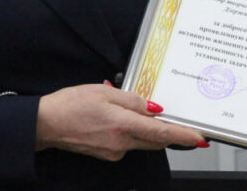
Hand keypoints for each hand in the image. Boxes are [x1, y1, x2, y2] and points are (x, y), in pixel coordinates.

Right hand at [36, 83, 206, 160]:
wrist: (46, 124)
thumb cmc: (70, 105)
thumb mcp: (103, 92)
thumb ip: (132, 99)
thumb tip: (153, 108)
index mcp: (122, 125)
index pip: (161, 133)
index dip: (183, 136)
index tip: (199, 138)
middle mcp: (121, 143)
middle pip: (155, 140)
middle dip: (167, 131)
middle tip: (174, 118)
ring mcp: (114, 152)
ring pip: (142, 142)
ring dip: (148, 130)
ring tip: (135, 111)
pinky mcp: (107, 154)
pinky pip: (128, 143)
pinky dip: (131, 132)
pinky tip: (118, 119)